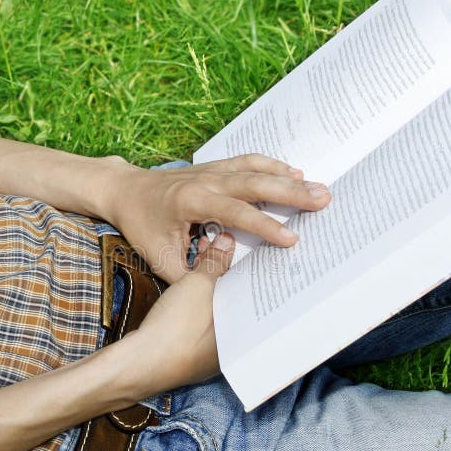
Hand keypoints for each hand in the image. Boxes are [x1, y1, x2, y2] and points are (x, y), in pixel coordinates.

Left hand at [105, 154, 330, 281]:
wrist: (126, 191)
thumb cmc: (142, 225)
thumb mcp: (160, 258)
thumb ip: (193, 273)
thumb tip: (226, 288)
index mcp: (193, 202)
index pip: (236, 213)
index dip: (265, 226)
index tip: (291, 239)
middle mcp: (206, 180)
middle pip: (255, 183)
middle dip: (291, 192)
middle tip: (324, 198)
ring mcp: (212, 170)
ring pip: (256, 169)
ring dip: (288, 177)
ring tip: (318, 186)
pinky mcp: (216, 167)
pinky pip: (249, 162)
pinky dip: (272, 165)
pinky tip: (294, 171)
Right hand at [114, 233, 234, 400]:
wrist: (142, 361)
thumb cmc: (176, 329)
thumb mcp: (198, 284)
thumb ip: (215, 262)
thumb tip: (226, 242)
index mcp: (246, 333)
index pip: (257, 295)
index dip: (250, 268)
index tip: (246, 248)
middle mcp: (235, 346)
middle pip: (238, 301)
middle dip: (230, 275)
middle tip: (223, 251)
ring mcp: (212, 352)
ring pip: (219, 310)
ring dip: (213, 287)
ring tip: (205, 263)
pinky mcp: (192, 351)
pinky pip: (202, 321)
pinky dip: (199, 303)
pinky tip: (191, 288)